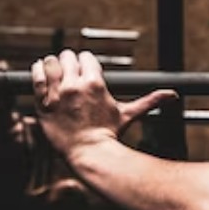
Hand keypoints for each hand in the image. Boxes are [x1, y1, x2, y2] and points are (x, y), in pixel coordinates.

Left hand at [31, 50, 176, 153]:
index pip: (86, 57)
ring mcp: (57, 93)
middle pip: (68, 56)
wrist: (89, 153)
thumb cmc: (109, 134)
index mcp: (95, 83)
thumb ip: (150, 101)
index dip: (85, 62)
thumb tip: (173, 95)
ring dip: (52, 64)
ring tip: (54, 72)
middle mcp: (75, 85)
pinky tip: (40, 72)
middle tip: (69, 73)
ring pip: (50, 62)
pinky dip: (37, 70)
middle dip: (69, 62)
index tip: (84, 71)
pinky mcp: (43, 102)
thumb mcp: (128, 114)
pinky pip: (36, 76)